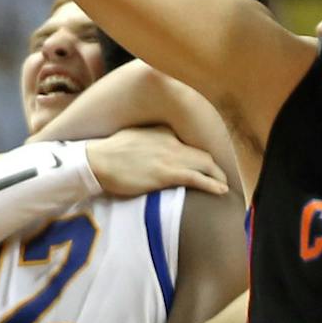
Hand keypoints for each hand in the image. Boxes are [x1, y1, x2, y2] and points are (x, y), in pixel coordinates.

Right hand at [88, 128, 228, 196]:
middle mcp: (171, 142)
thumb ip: (148, 140)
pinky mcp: (166, 174)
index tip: (203, 165)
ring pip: (205, 165)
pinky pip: (197, 179)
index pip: (189, 143)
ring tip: (223, 186)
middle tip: (219, 178)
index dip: (199, 155)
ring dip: (218, 177)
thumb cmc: (109, 152)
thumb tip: (152, 148)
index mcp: (163, 132)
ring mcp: (170, 158)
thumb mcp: (133, 137)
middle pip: (202, 154)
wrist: (98, 160)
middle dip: (214, 167)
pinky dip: (212, 184)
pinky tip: (221, 190)